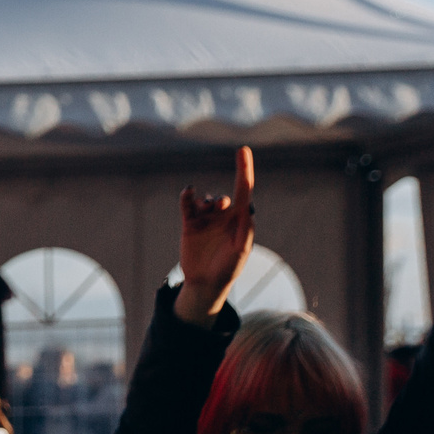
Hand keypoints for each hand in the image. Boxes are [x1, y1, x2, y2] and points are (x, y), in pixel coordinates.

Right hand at [173, 146, 254, 325]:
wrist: (206, 282)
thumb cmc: (229, 267)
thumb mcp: (241, 249)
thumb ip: (245, 228)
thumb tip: (246, 207)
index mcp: (240, 219)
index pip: (244, 190)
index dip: (244, 169)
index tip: (243, 150)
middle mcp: (224, 215)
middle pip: (223, 198)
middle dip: (222, 201)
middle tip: (221, 206)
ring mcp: (206, 219)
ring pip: (206, 200)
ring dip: (206, 203)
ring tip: (205, 211)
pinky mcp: (190, 223)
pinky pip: (188, 205)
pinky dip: (188, 197)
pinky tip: (189, 193)